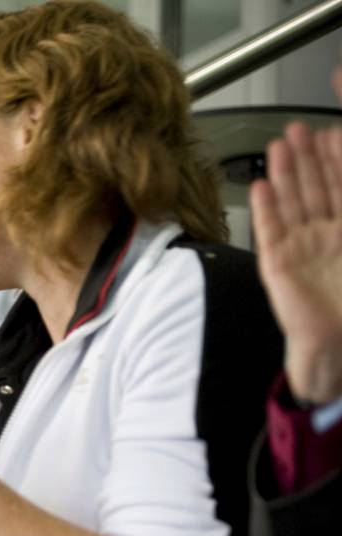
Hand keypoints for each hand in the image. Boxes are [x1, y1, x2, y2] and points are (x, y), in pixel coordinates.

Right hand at [250, 68, 341, 403]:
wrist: (336, 344)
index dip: (337, 160)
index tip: (332, 131)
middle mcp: (326, 236)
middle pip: (316, 189)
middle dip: (309, 158)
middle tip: (300, 129)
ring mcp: (300, 248)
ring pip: (293, 203)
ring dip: (286, 174)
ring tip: (280, 145)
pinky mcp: (278, 264)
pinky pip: (270, 231)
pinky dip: (266, 209)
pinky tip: (261, 186)